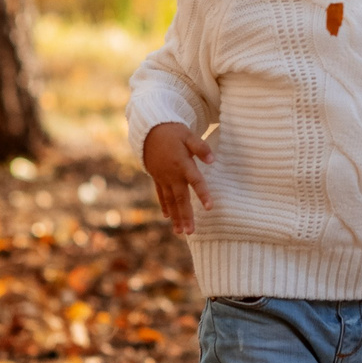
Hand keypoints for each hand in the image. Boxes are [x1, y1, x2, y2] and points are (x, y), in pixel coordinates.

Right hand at [143, 122, 215, 236]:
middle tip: (190, 232)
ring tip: (180, 232)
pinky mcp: (156, 177)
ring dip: (175, 217)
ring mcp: (163, 178)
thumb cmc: (172, 131)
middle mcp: (172, 174)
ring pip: (170, 201)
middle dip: (185, 216)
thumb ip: (201, 147)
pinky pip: (161, 194)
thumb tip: (212, 160)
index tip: (209, 208)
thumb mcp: (188, 135)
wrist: (149, 130)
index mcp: (182, 164)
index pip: (195, 181)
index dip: (203, 194)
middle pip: (180, 198)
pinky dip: (165, 206)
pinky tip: (167, 217)